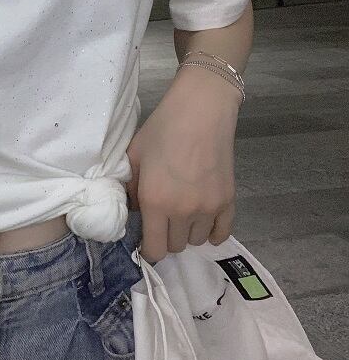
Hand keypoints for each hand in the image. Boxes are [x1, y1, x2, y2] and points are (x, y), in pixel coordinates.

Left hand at [123, 64, 240, 262]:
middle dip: (166, 237)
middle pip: (175, 246)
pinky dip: (212, 232)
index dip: (148, 249)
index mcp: (155, 202)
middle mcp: (183, 212)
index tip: (145, 240)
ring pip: (196, 240)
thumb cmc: (162, 129)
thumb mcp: (134, 157)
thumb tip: (133, 211)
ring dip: (187, 232)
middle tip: (161, 219)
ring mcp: (209, 208)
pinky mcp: (228, 200)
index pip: (154, 248)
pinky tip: (203, 222)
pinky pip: (221, 233)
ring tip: (181, 212)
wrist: (200, 111)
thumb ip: (131, 189)